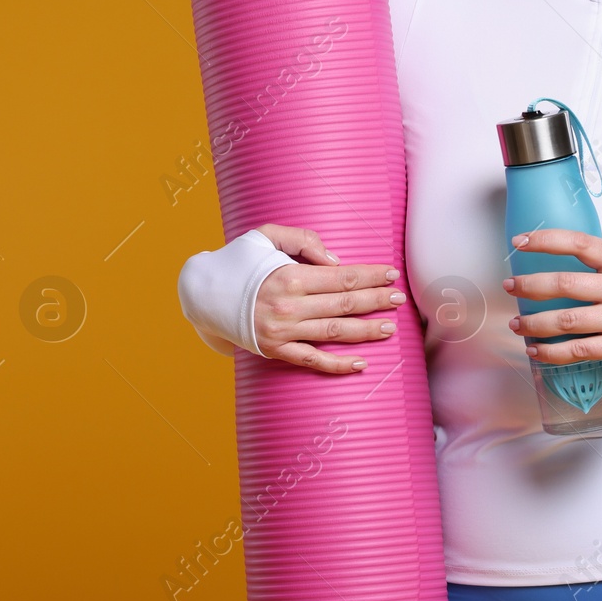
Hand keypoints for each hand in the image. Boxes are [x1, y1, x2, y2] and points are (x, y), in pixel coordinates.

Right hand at [251, 224, 403, 374]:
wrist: (202, 293)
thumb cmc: (237, 261)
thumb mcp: (264, 235)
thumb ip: (302, 240)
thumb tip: (335, 260)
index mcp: (289, 275)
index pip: (342, 276)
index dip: (370, 275)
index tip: (390, 274)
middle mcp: (288, 306)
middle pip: (344, 304)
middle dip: (376, 300)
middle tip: (399, 298)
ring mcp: (283, 332)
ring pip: (335, 333)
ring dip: (366, 331)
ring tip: (390, 328)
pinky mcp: (276, 351)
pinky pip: (312, 361)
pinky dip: (337, 365)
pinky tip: (361, 363)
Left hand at [503, 228, 601, 362]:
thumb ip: (586, 262)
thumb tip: (534, 254)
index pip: (580, 243)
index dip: (546, 240)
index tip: (518, 242)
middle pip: (567, 284)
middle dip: (530, 286)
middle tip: (509, 286)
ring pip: (567, 320)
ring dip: (534, 323)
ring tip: (516, 323)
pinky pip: (578, 350)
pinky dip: (551, 352)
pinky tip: (534, 349)